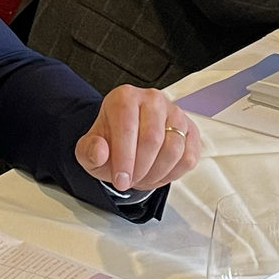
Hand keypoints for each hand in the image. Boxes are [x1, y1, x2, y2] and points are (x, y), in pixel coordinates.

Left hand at [75, 86, 204, 193]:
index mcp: (125, 97)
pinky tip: (158, 173)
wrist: (126, 142)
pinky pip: (189, 157)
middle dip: (140, 169)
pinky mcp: (190, 130)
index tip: (120, 180)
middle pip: (152, 139)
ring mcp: (175, 113)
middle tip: (130, 181)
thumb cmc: (109, 143)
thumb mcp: (88, 150)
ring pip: (173, 149)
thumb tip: (100, 151)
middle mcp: (152, 99)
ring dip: (157, 172)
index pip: (127, 127)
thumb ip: (89, 151)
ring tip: (143, 177)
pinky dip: (173, 173)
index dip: (124, 159)